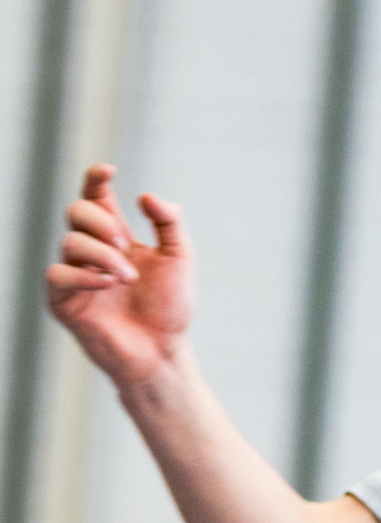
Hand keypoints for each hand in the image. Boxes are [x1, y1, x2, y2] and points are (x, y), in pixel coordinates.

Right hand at [44, 165, 194, 390]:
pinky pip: (58, 273)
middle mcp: (91, 251)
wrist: (162, 351)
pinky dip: (84, 275)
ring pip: (70, 242)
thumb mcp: (179, 259)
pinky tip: (108, 284)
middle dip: (101, 222)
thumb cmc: (170, 308)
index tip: (109, 171)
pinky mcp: (62, 299)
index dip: (96, 180)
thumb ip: (170, 223)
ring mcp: (74, 274)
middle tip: (125, 244)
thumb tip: (146, 195)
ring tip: (128, 277)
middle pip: (77, 212)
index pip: (96, 198)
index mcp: (116, 237)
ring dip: (102, 255)